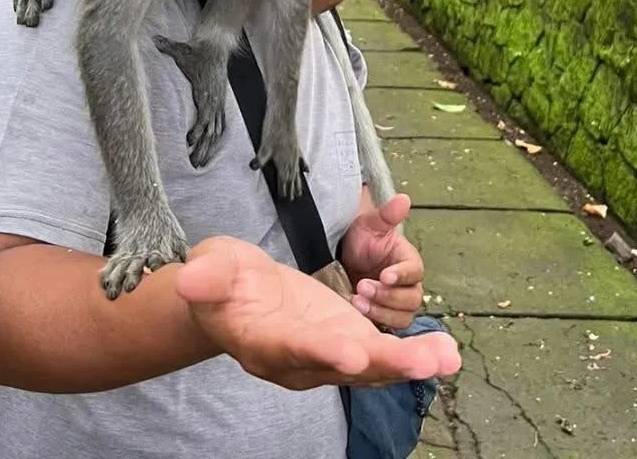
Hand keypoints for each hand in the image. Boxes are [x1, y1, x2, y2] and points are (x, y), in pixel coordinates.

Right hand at [175, 236, 460, 390]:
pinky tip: (447, 351)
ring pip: (371, 366)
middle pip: (343, 367)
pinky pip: (382, 354)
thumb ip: (206, 278)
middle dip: (383, 365)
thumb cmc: (219, 280)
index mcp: (263, 342)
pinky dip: (413, 355)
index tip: (352, 354)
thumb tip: (188, 278)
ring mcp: (326, 354)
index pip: (293, 350)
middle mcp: (300, 360)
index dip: (322, 353)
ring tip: (447, 356)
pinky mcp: (346, 341)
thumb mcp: (209, 270)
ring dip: (409, 362)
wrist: (233, 296)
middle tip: (421, 362)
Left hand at [339, 193, 423, 330]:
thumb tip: (404, 198)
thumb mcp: (370, 224)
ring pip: (401, 317)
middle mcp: (409, 286)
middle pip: (411, 300)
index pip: (414, 271)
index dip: (401, 275)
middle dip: (387, 295)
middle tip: (362, 286)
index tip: (384, 275)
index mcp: (410, 262)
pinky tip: (355, 314)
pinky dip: (375, 324)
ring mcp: (397, 306)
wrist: (344, 258)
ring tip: (356, 301)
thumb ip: (387, 215)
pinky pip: (388, 330)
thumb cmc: (362, 239)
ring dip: (380, 312)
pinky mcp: (384, 319)